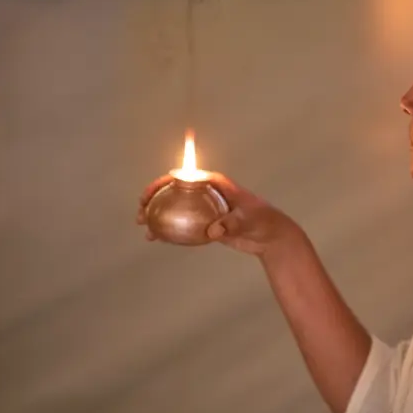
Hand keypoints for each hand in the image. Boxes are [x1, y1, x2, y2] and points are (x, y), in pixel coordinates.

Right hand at [137, 172, 304, 257]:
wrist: (272, 237)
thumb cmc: (263, 222)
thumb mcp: (248, 221)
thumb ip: (231, 224)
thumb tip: (212, 232)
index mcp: (219, 186)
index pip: (193, 176)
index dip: (176, 176)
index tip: (163, 182)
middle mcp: (209, 195)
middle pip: (177, 189)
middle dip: (157, 194)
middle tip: (142, 205)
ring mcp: (206, 210)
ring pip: (176, 206)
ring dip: (157, 212)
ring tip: (141, 222)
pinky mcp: (206, 225)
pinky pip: (182, 224)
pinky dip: (167, 229)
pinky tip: (153, 237)